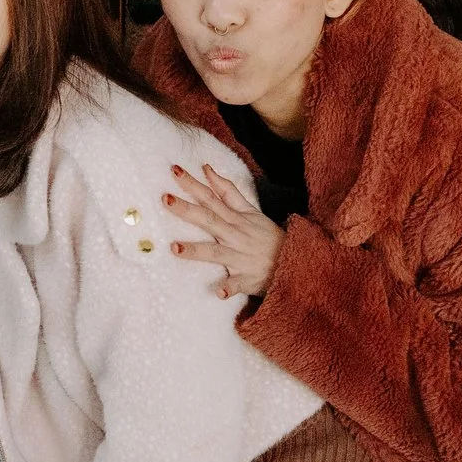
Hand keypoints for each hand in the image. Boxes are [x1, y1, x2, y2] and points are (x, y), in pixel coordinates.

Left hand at [164, 163, 283, 299]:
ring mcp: (241, 258)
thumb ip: (227, 191)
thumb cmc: (267, 237)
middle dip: (187, 210)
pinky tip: (218, 292)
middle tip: (165, 199)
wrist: (297, 263)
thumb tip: (206, 169)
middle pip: (208, 220)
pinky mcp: (248, 280)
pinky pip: (237, 285)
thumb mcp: (251, 211)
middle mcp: (235, 236)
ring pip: (216, 253)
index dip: (193, 184)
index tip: (173, 170)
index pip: (210, 198)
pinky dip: (229, 288)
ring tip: (175, 248)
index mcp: (235, 219)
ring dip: (197, 250)